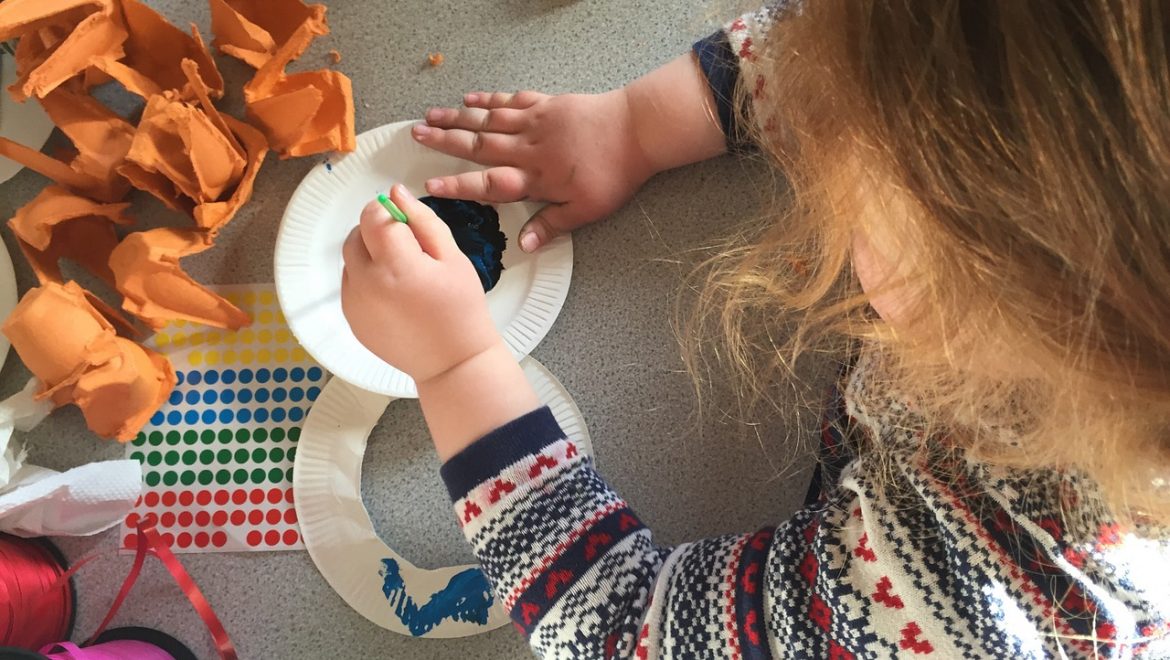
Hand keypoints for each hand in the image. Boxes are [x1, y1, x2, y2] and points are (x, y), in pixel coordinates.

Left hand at [341, 185, 500, 384]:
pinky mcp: (351, 319)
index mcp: (396, 265)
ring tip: (401, 274)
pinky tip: (394, 295)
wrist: (453, 363)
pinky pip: (351, 285)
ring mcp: (355, 303)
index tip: (405, 224)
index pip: (372, 216)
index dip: (388, 212)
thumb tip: (396, 193)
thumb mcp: (452, 258)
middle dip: (376, 233)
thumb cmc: (461, 310)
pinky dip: (366, 280)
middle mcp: (367, 283)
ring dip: (369, 256)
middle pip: (355, 236)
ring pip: (350, 260)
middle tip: (406, 249)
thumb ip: (423, 221)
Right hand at [412, 90, 655, 251]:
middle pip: (478, 144)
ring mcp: (536, 122)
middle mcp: (528, 148)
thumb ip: (552, 226)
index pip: (488, 184)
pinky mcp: (547, 104)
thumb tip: (524, 246)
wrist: (637, 130)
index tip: (430, 186)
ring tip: (430, 115)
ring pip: (488, 119)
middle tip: (416, 135)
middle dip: (445, 141)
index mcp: (536, 178)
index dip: (458, 186)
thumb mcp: (586, 210)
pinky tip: (471, 97)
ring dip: (457, 117)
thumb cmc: (614, 173)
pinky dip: (489, 99)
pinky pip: (510, 100)